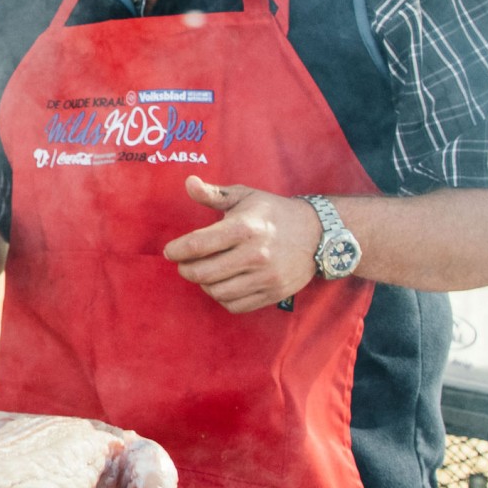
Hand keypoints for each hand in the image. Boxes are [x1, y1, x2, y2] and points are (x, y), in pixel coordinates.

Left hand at [164, 177, 321, 312]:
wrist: (317, 233)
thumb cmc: (272, 212)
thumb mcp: (245, 196)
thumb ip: (213, 193)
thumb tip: (188, 182)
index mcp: (245, 228)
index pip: (197, 245)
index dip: (176, 250)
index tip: (170, 251)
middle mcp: (256, 254)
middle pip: (203, 273)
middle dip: (186, 270)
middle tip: (184, 264)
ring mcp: (267, 277)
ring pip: (217, 292)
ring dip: (204, 284)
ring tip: (205, 272)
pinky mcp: (274, 293)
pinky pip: (235, 305)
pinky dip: (222, 297)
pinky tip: (223, 283)